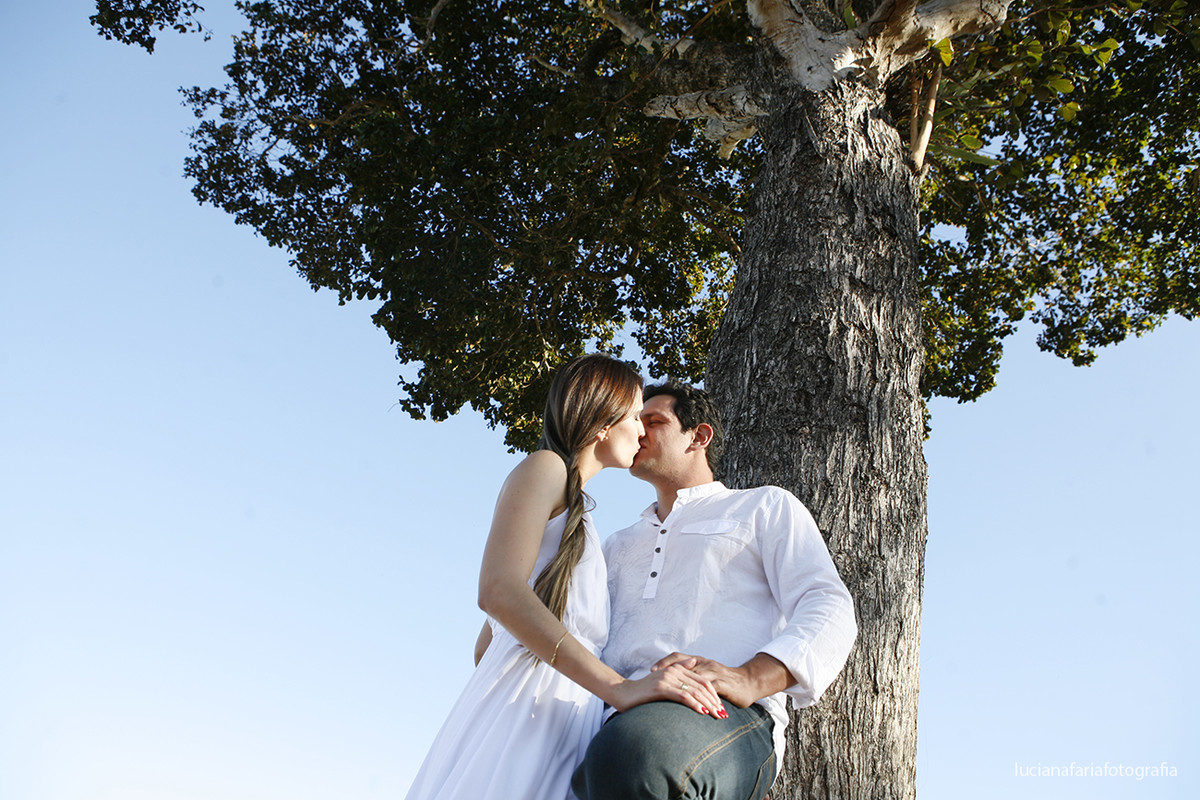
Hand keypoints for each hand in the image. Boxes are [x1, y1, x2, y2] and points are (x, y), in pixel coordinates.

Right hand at [608, 661, 727, 718]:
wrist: (622, 693)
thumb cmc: (642, 690)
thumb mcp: (663, 678)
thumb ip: (678, 668)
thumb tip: (693, 662)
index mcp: (676, 668)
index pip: (702, 680)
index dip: (713, 693)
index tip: (721, 707)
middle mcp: (674, 671)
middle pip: (701, 686)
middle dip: (714, 701)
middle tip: (723, 714)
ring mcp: (668, 678)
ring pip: (694, 691)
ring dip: (708, 704)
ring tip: (717, 715)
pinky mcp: (661, 688)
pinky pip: (683, 696)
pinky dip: (695, 704)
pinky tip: (702, 712)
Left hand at [651, 652, 785, 708]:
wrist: (750, 682)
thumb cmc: (726, 681)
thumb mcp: (708, 675)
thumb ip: (692, 677)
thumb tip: (672, 683)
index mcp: (700, 661)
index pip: (678, 657)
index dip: (664, 662)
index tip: (651, 670)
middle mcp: (706, 664)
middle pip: (683, 666)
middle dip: (667, 673)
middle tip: (653, 680)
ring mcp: (714, 673)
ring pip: (694, 678)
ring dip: (681, 685)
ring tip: (667, 693)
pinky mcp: (723, 684)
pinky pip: (709, 689)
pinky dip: (699, 696)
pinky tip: (690, 703)